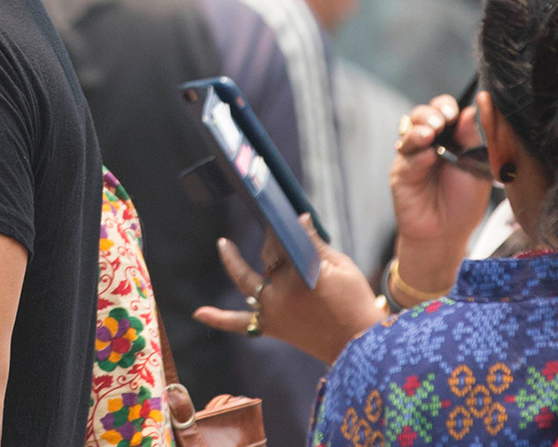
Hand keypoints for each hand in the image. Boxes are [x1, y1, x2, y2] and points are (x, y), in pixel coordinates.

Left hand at [193, 214, 384, 365]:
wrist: (360, 345)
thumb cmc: (355, 302)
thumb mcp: (341, 267)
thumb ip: (314, 244)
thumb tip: (299, 218)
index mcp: (301, 273)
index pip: (282, 241)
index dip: (280, 227)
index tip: (278, 213)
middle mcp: (281, 292)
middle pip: (267, 258)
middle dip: (272, 241)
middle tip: (276, 227)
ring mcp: (272, 311)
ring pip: (248, 281)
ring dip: (235, 263)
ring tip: (223, 244)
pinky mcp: (271, 327)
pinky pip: (239, 323)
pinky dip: (218, 319)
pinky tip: (198, 312)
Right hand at [391, 95, 491, 293]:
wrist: (446, 234)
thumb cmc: (464, 202)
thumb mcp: (476, 168)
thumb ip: (471, 140)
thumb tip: (471, 110)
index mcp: (450, 138)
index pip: (444, 112)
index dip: (446, 107)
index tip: (453, 113)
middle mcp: (428, 143)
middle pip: (422, 115)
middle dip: (430, 114)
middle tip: (440, 121)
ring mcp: (412, 156)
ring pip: (408, 131)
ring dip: (419, 129)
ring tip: (430, 133)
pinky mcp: (400, 172)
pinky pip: (406, 158)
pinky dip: (416, 155)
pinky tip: (427, 157)